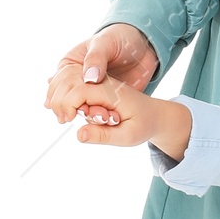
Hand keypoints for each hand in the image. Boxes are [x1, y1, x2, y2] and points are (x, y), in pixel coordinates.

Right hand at [44, 23, 156, 125]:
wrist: (145, 47)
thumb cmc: (121, 38)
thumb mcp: (106, 43)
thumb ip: (96, 58)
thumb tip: (89, 78)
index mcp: (71, 64)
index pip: (58, 83)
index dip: (60, 97)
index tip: (68, 108)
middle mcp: (77, 78)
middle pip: (64, 96)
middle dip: (65, 107)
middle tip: (69, 117)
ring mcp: (91, 89)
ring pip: (78, 105)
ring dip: (78, 113)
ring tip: (81, 118)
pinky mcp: (105, 98)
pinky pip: (96, 111)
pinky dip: (93, 116)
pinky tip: (92, 120)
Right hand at [56, 72, 192, 156]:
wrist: (157, 115)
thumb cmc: (145, 125)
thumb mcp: (129, 136)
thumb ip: (103, 136)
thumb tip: (78, 134)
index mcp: (113, 92)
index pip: (79, 90)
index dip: (67, 105)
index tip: (69, 120)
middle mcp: (104, 82)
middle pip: (70, 82)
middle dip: (62, 102)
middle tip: (68, 119)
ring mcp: (99, 82)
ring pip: (71, 82)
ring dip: (65, 98)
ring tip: (74, 114)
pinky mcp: (97, 86)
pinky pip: (75, 86)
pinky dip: (68, 97)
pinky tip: (73, 108)